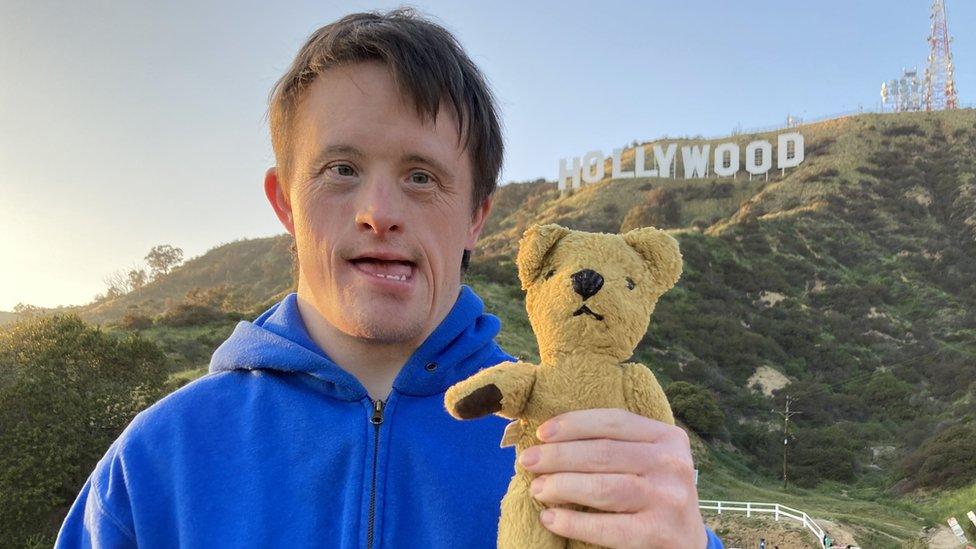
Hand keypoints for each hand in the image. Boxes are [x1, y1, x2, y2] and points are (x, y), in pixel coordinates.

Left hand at [518, 408, 707, 548]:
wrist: (689, 544)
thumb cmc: (655, 495)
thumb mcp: (648, 462)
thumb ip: (617, 447)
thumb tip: (551, 439)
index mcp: (668, 438)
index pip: (614, 422)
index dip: (574, 424)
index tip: (542, 433)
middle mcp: (672, 464)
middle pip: (604, 453)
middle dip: (559, 456)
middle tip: (528, 461)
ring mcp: (668, 499)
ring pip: (604, 487)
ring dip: (563, 486)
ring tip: (538, 489)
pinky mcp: (660, 533)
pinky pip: (608, 527)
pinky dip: (574, 522)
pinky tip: (551, 518)